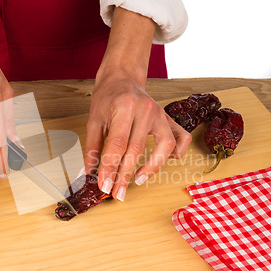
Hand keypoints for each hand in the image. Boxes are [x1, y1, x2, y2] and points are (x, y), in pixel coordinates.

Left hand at [84, 67, 191, 200]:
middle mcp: (145, 109)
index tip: (104, 186)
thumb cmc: (107, 98)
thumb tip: (89, 174)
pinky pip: (180, 138)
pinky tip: (164, 161)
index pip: (117, 145)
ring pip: (164, 146)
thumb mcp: (94, 120)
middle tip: (117, 193)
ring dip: (152, 168)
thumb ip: (92, 148)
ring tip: (138, 180)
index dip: (110, 168)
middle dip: (125, 176)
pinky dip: (176, 153)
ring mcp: (160, 113)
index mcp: (123, 107)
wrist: (122, 78)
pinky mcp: (169, 118)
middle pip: (136, 150)